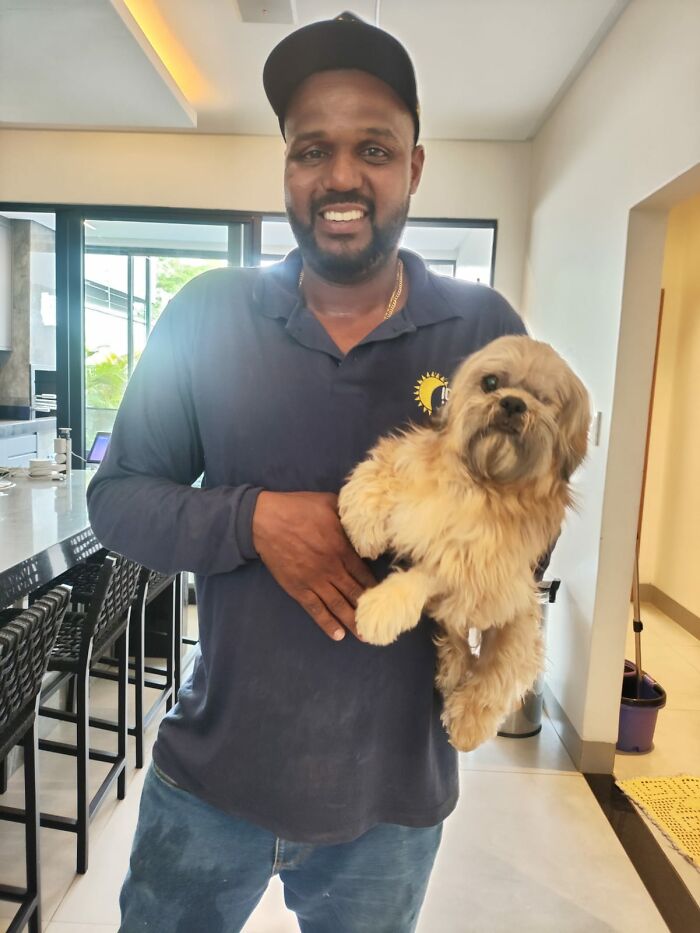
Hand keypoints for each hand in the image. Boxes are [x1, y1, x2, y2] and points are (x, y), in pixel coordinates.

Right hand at [252, 491, 375, 640]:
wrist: (265, 521)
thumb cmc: (298, 508)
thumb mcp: (330, 503)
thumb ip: (349, 515)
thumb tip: (365, 518)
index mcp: (342, 549)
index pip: (365, 574)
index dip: (376, 588)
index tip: (386, 598)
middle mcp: (332, 569)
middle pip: (355, 594)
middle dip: (369, 610)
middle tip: (382, 624)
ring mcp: (314, 581)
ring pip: (338, 606)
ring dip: (352, 622)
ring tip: (365, 637)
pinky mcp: (298, 589)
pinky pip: (315, 610)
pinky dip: (327, 623)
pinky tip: (338, 635)